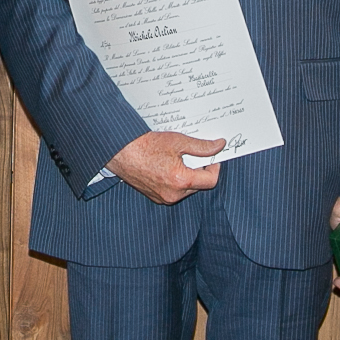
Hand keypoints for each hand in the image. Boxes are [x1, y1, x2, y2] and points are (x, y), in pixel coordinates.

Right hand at [106, 132, 225, 204]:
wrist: (120, 152)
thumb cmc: (145, 145)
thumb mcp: (178, 141)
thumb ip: (202, 146)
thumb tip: (219, 146)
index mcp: (181, 181)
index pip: (211, 181)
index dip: (215, 167)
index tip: (212, 157)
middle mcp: (173, 194)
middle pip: (199, 185)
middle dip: (200, 170)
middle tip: (193, 154)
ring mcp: (163, 198)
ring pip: (187, 189)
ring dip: (188, 175)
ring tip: (178, 159)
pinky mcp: (156, 197)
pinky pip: (174, 191)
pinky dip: (176, 181)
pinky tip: (168, 166)